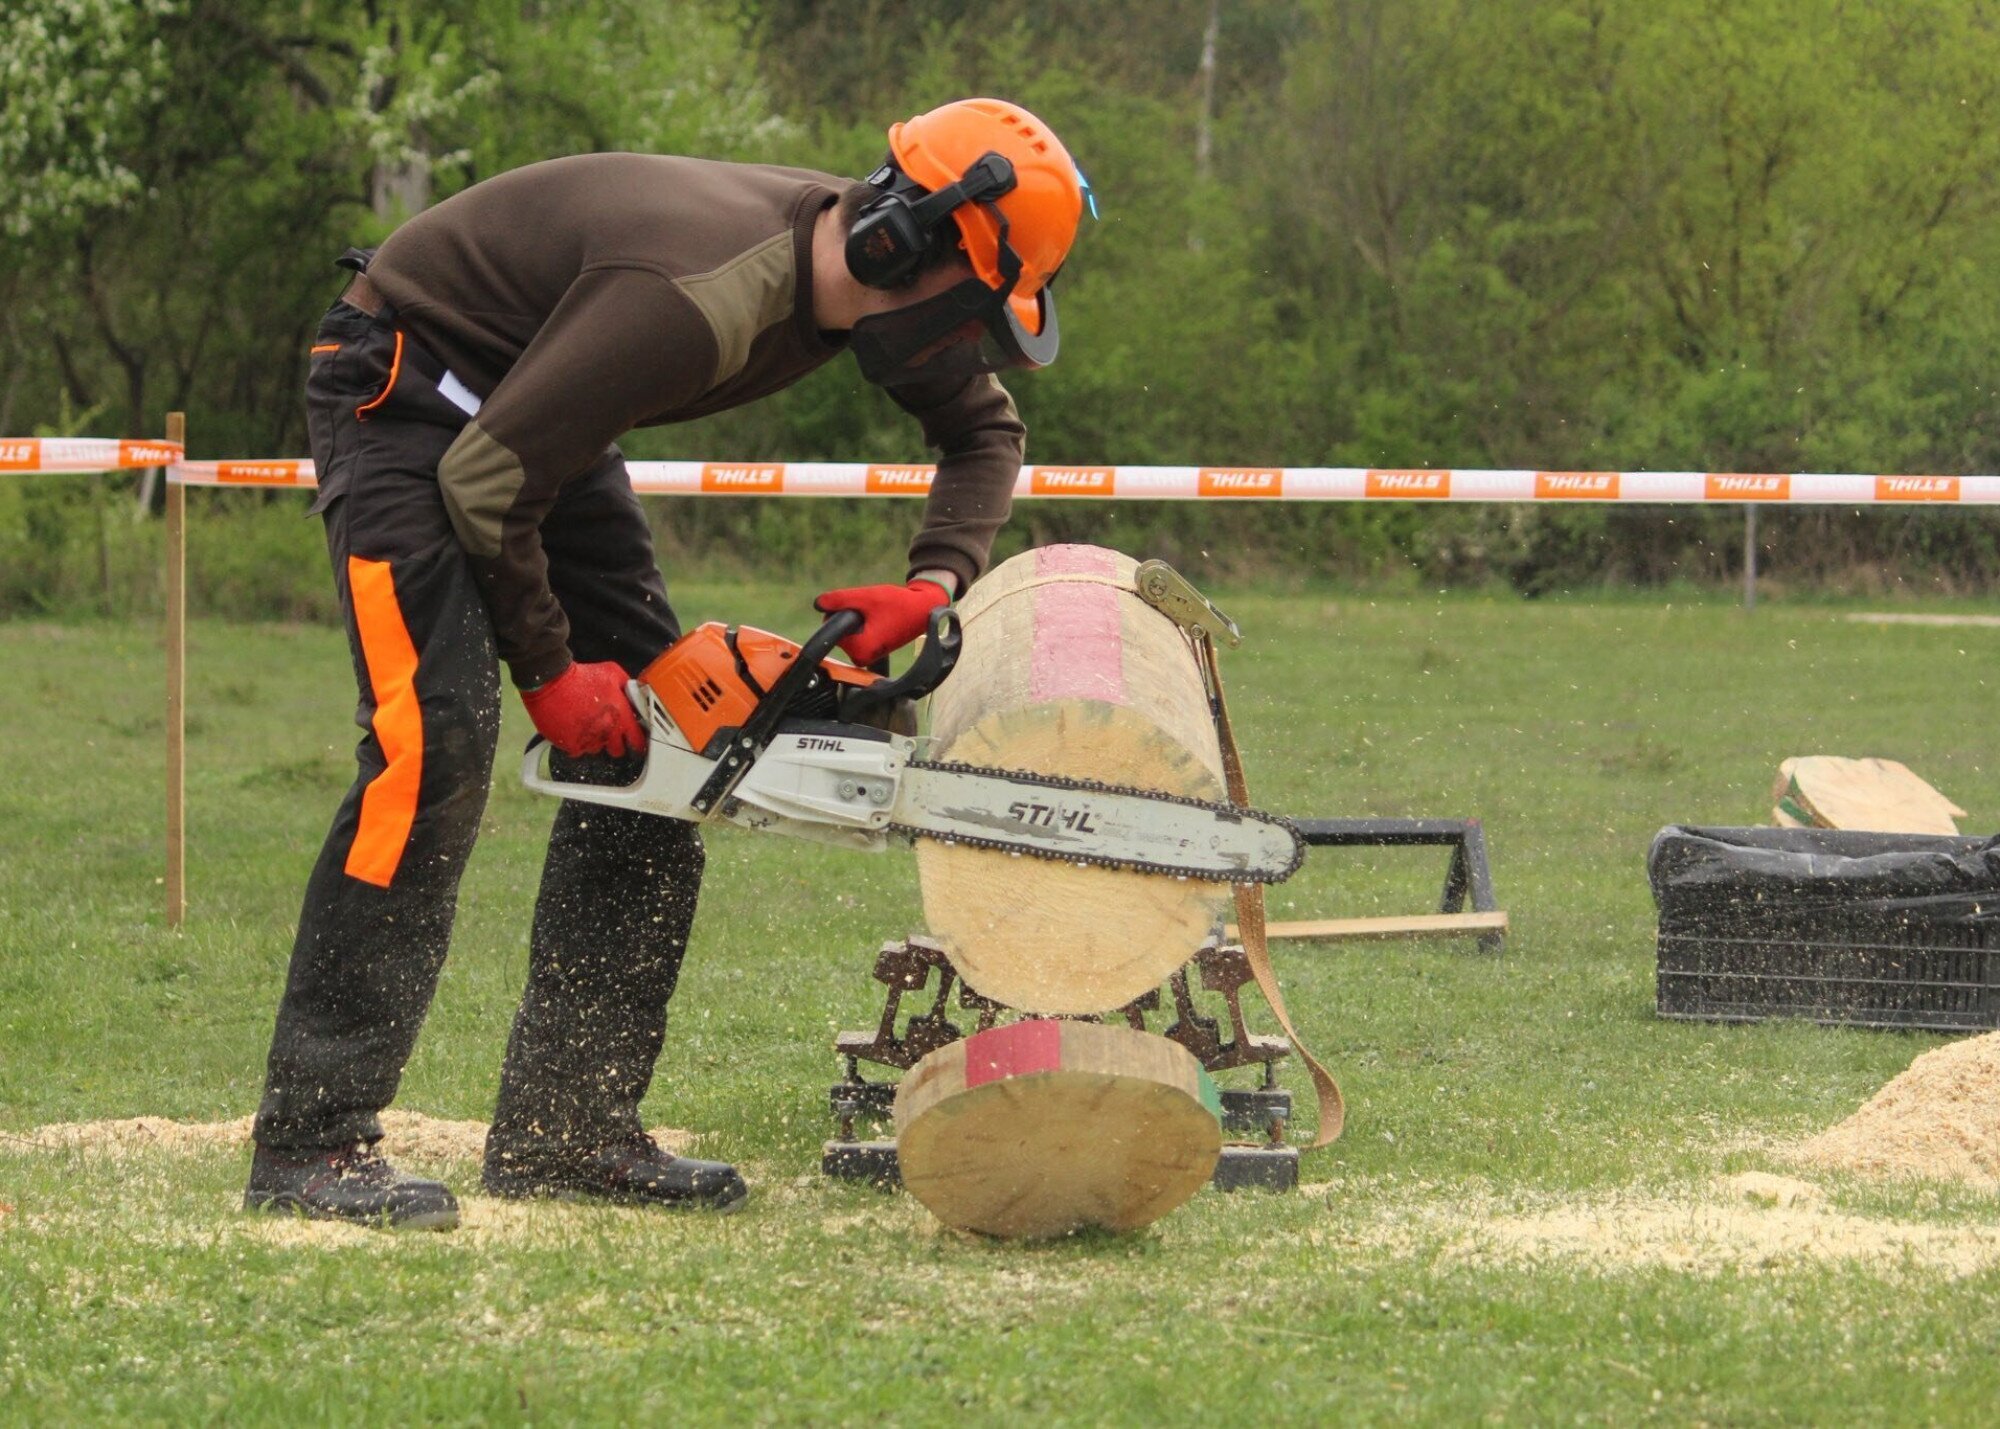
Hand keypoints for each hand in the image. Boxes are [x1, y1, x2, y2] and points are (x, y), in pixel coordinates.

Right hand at [520, 660, 645, 758]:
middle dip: (614, 743)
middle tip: (607, 732)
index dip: (636, 741)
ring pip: (597, 750)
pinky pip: (578, 751)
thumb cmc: (581, 676)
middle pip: (617, 750)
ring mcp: (589, 740)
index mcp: (620, 715)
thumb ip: (627, 687)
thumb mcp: (612, 672)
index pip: (637, 740)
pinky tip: (573, 728)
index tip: (633, 741)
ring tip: (586, 724)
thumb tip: (633, 694)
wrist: (552, 682)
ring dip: (594, 740)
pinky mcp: (571, 745)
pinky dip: (576, 743)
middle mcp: (607, 730)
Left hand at [813, 577, 950, 665]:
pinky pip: (856, 630)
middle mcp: (861, 658)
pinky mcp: (870, 649)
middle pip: (839, 627)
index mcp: (858, 651)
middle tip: (875, 611)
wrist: (924, 609)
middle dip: (850, 613)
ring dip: (858, 615)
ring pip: (847, 628)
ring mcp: (866, 655)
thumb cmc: (899, 604)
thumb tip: (818, 604)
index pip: (831, 624)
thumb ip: (839, 599)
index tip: (866, 609)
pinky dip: (864, 620)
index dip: (844, 609)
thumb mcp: (866, 597)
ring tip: (880, 614)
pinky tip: (881, 618)